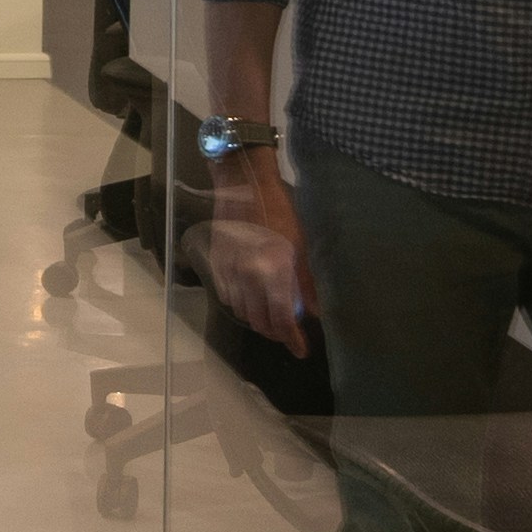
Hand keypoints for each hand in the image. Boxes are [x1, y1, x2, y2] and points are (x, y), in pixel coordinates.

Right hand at [197, 152, 310, 356]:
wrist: (242, 181)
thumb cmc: (279, 208)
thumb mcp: (301, 242)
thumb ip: (307, 281)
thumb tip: (314, 311)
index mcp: (273, 269)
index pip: (282, 318)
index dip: (292, 339)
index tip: (302, 350)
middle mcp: (248, 275)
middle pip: (260, 321)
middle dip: (277, 333)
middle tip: (290, 334)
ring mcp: (229, 271)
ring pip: (243, 312)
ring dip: (260, 320)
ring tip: (274, 318)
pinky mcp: (217, 264)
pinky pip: (228, 297)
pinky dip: (242, 305)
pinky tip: (253, 299)